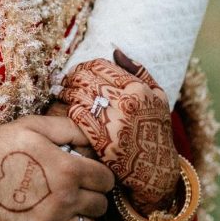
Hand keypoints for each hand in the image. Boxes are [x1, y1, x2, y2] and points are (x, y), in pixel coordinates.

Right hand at [0, 116, 113, 220]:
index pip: (106, 179)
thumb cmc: (0, 146)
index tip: (88, 173)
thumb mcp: (35, 126)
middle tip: (77, 189)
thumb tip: (95, 139)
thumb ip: (70, 129)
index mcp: (69, 169)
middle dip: (93, 195)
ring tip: (68, 209)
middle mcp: (65, 199)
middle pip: (101, 205)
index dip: (99, 174)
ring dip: (83, 219)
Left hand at [59, 49, 178, 213]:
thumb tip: (115, 51)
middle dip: (71, 77)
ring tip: (61, 93)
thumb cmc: (156, 129)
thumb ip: (139, 71)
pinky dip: (70, 110)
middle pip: (86, 78)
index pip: (101, 66)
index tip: (78, 71)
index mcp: (138, 89)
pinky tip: (67, 110)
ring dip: (66, 92)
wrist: (156, 169)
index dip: (84, 66)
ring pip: (78, 95)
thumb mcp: (158, 97)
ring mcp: (114, 122)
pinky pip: (77, 117)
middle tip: (64, 81)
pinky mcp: (102, 140)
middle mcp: (126, 103)